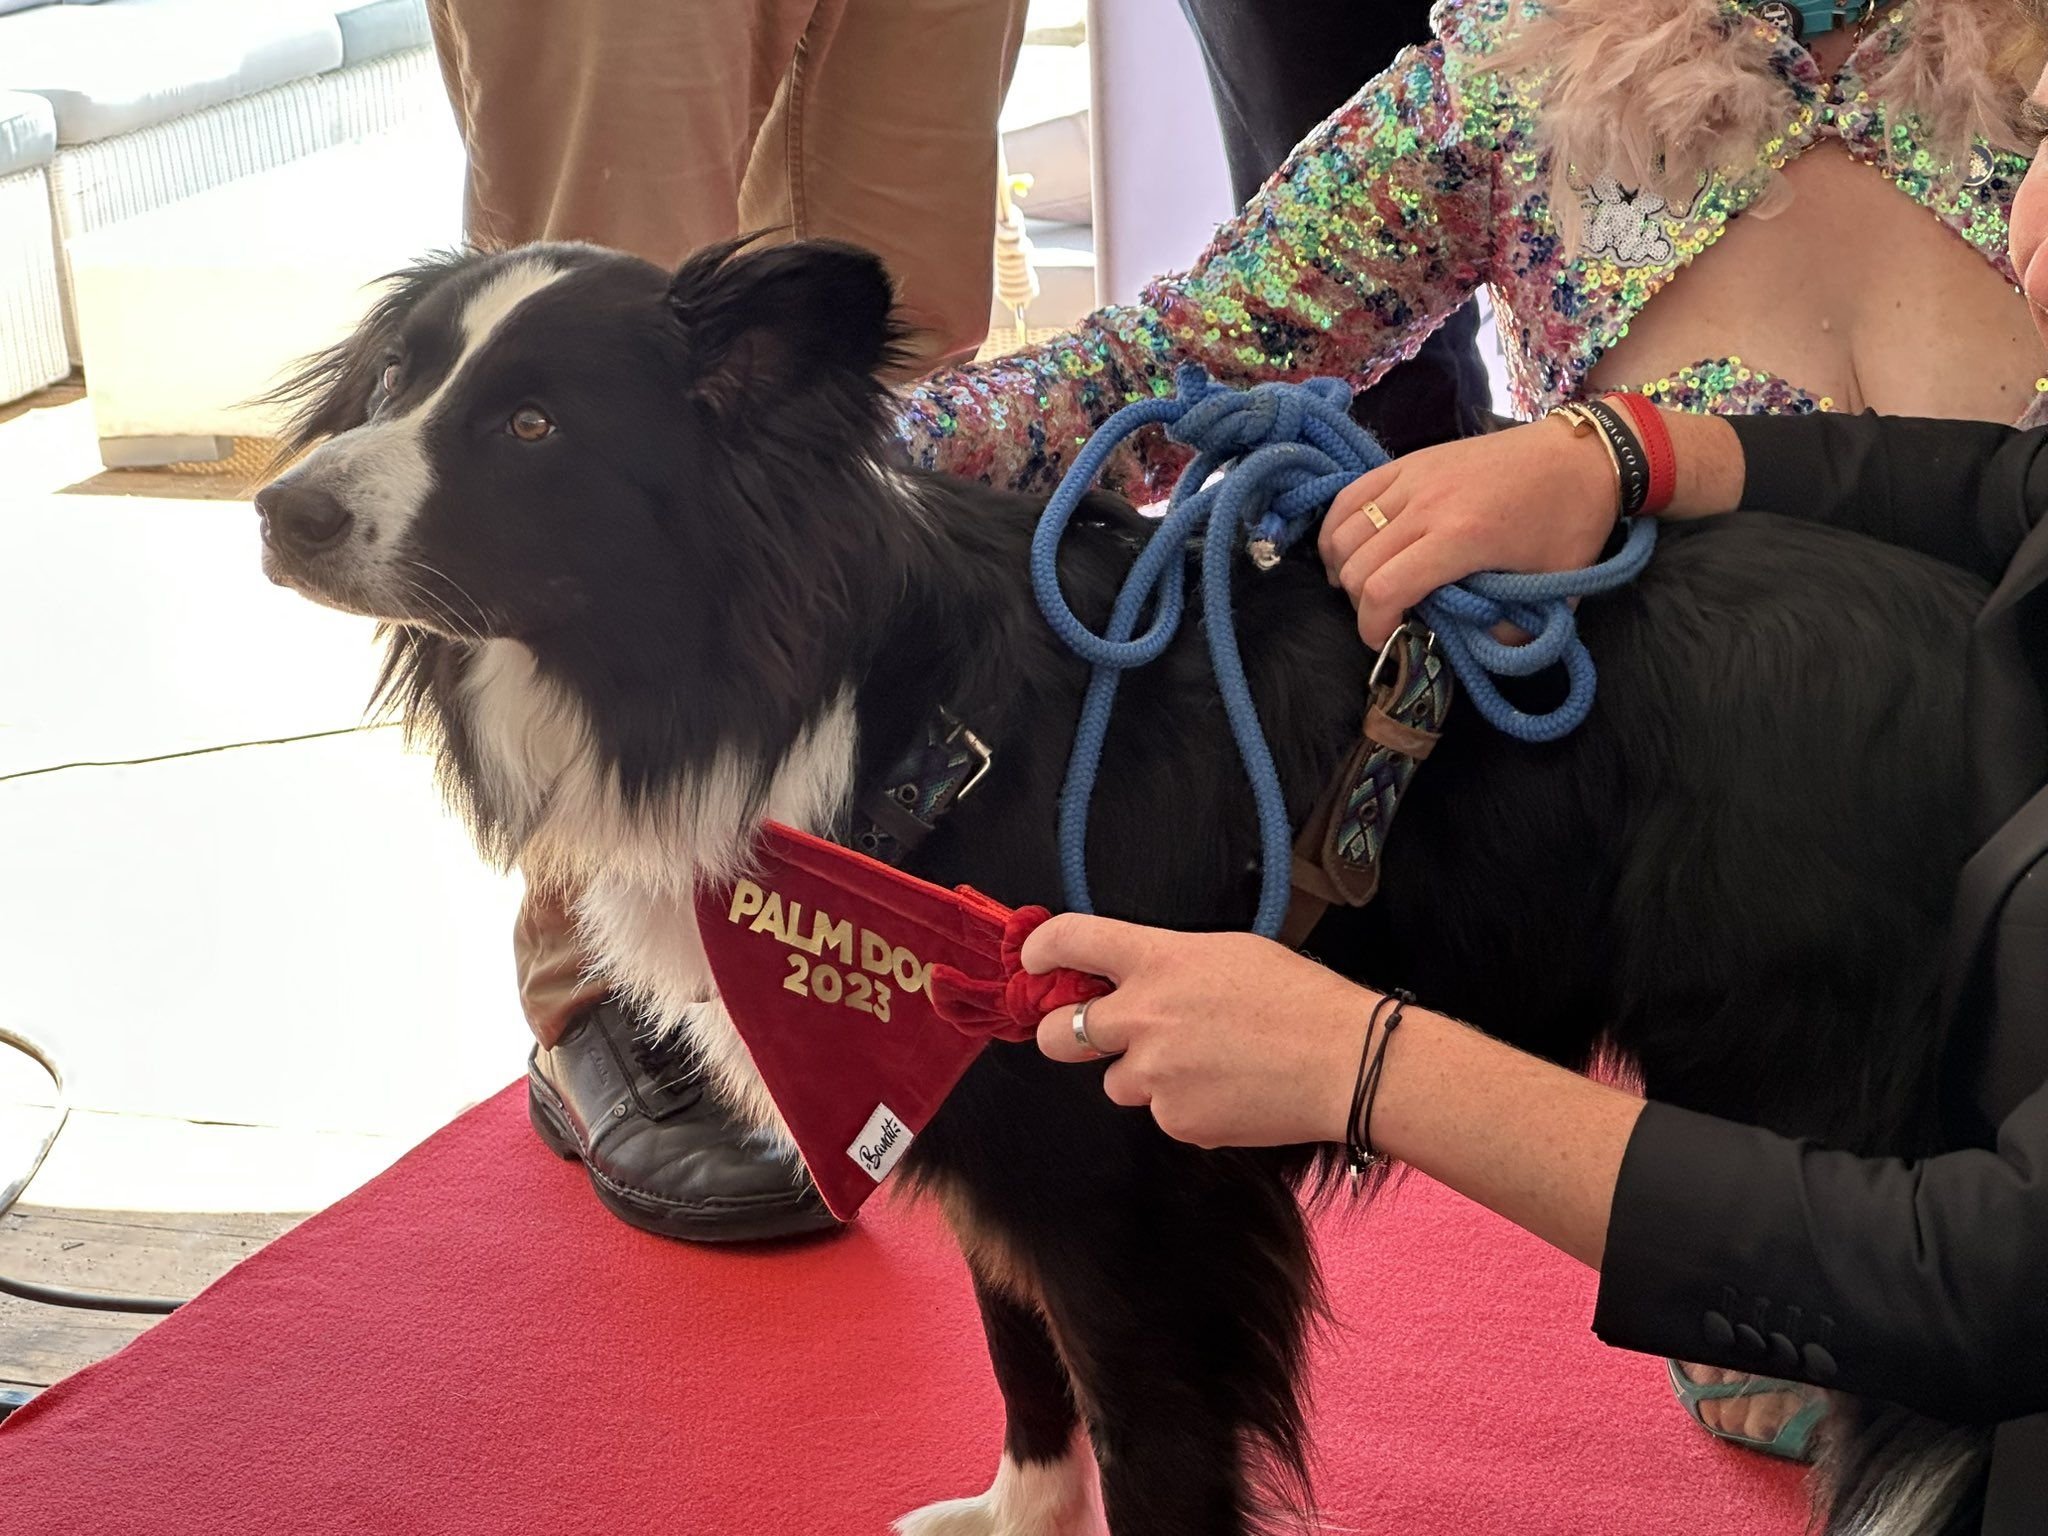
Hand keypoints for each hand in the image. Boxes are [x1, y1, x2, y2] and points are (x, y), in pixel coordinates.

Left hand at [1024, 915, 1373, 1148]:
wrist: (1345, 1061)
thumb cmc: (1299, 999)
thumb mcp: (1228, 951)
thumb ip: (1168, 963)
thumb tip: (1135, 976)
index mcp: (1158, 959)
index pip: (1070, 940)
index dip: (1039, 950)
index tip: (1034, 962)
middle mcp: (1143, 1016)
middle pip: (1060, 1034)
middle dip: (1066, 1034)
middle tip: (1088, 1034)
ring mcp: (1155, 1075)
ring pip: (1117, 1082)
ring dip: (1144, 1075)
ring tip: (1204, 1063)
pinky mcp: (1176, 1120)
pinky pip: (1162, 1114)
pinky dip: (1186, 1106)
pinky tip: (1228, 1091)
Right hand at [1317, 419, 1619, 647]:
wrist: (1581, 455)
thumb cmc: (1570, 521)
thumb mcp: (1555, 588)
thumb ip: (1512, 631)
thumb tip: (1472, 650)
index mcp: (1462, 538)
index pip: (1384, 590)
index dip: (1372, 627)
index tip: (1385, 641)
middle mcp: (1427, 505)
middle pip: (1358, 565)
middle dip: (1360, 604)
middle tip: (1384, 616)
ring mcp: (1413, 478)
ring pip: (1344, 531)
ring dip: (1343, 567)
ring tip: (1362, 585)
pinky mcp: (1408, 461)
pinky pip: (1350, 496)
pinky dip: (1337, 528)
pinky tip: (1349, 548)